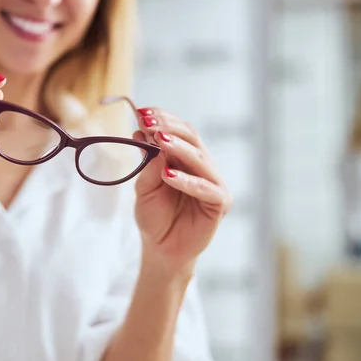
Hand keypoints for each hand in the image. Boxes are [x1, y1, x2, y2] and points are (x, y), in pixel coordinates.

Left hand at [132, 107, 232, 277]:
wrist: (161, 248)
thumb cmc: (154, 216)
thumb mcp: (144, 186)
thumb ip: (146, 162)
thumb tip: (141, 132)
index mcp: (185, 158)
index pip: (178, 130)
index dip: (162, 118)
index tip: (142, 111)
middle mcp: (202, 166)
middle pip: (191, 138)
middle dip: (169, 127)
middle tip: (148, 120)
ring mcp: (213, 183)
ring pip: (199, 158)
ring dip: (178, 147)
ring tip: (158, 139)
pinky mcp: (220, 203)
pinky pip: (205, 188)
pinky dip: (187, 181)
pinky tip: (167, 175)